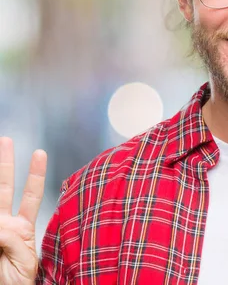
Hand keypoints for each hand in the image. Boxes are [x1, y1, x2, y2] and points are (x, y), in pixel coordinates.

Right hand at [0, 137, 46, 283]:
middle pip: (6, 187)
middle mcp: (6, 224)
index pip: (32, 195)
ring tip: (2, 146)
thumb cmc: (18, 283)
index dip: (35, 175)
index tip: (40, 153)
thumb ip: (12, 241)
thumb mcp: (24, 262)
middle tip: (6, 140)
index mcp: (23, 229)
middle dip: (5, 164)